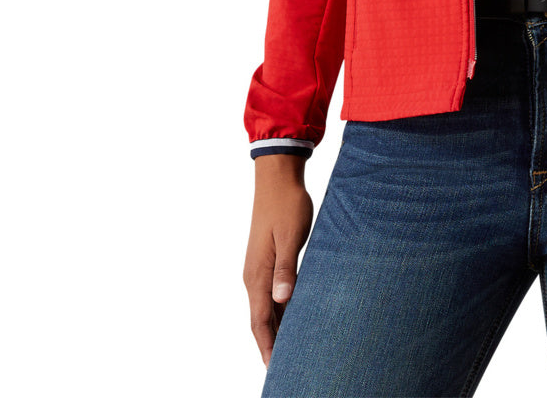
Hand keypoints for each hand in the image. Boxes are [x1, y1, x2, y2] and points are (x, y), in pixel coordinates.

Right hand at [244, 155, 313, 366]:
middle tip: (284, 368)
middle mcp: (254, 276)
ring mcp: (259, 269)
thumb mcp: (290, 236)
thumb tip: (281, 299)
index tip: (274, 369)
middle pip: (260, 320)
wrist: (277, 178)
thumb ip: (286, 268)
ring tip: (290, 351)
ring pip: (266, 309)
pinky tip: (292, 318)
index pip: (260, 321)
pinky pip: (271, 295)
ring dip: (276, 330)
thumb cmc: (287, 205)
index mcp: (257, 274)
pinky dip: (280, 312)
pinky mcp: (267, 261)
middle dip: (270, 345)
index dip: (268, 346)